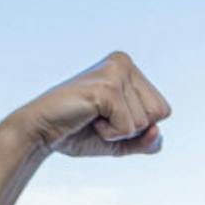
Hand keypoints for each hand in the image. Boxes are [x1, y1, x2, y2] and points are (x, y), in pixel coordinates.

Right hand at [0, 50, 171, 158]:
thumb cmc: (79, 132)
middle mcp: (124, 63)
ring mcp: (115, 72)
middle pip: (160, 113)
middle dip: (132, 128)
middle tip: (100, 118)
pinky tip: (88, 119)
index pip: (163, 110)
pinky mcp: (107, 88)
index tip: (108, 117)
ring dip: (118, 131)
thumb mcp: (121, 140)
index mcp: (129, 68)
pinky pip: (129, 127)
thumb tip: (157, 132)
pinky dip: (110, 133)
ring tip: (92, 117)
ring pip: (145, 122)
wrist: (40, 133)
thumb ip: (147, 141)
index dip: (138, 126)